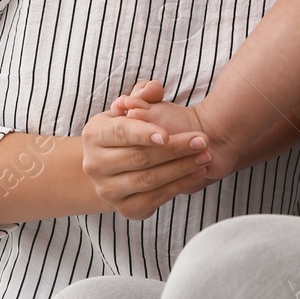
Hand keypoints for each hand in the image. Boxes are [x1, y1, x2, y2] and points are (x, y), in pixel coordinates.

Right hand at [82, 79, 212, 219]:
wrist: (121, 166)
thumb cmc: (133, 129)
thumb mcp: (135, 107)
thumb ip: (145, 94)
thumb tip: (153, 89)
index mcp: (94, 134)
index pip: (121, 132)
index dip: (144, 133)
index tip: (166, 134)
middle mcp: (95, 164)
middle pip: (138, 158)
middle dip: (175, 149)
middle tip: (202, 141)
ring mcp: (107, 190)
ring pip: (148, 180)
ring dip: (181, 168)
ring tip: (204, 156)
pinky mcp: (125, 209)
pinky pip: (154, 199)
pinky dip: (178, 186)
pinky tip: (197, 173)